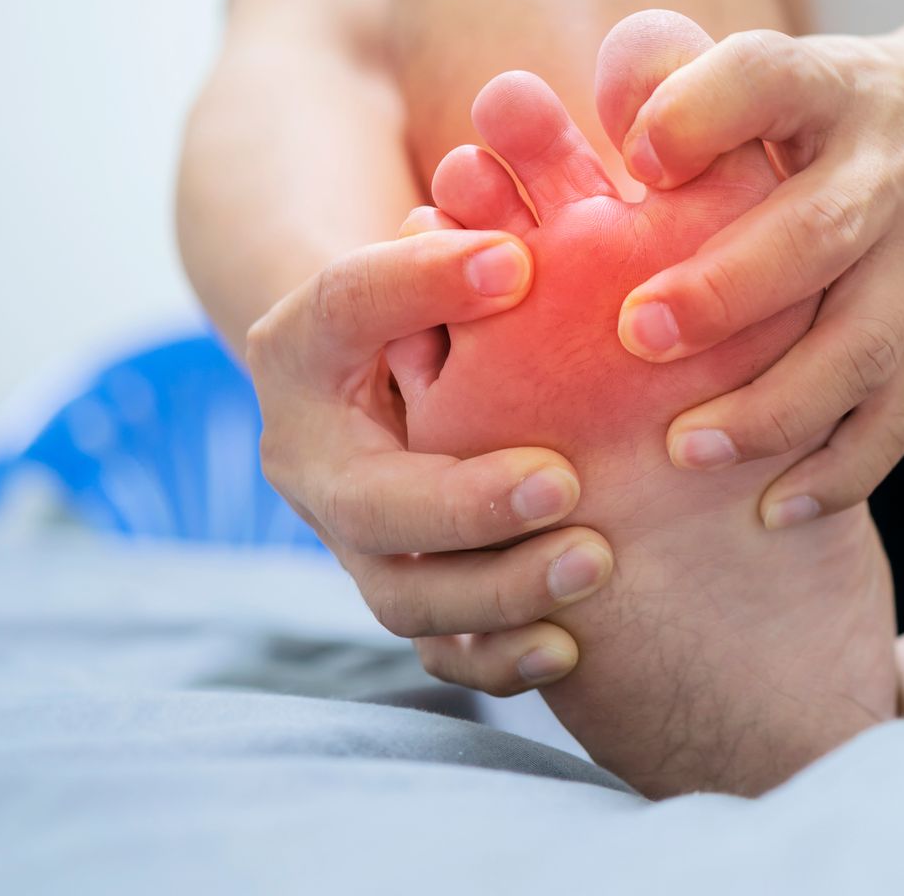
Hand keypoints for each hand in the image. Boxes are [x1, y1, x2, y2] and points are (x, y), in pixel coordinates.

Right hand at [246, 226, 611, 694]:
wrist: (403, 375)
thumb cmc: (444, 289)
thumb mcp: (447, 245)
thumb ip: (467, 244)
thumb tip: (516, 261)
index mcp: (307, 352)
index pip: (346, 308)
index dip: (421, 285)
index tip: (519, 265)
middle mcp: (317, 463)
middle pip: (373, 504)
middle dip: (466, 503)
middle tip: (565, 483)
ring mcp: (361, 544)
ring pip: (407, 597)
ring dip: (500, 589)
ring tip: (595, 561)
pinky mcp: (413, 595)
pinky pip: (442, 655)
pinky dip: (498, 660)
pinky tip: (570, 647)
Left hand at [600, 14, 903, 525]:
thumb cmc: (822, 114)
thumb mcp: (767, 73)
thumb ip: (676, 86)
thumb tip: (596, 121)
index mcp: (829, 89)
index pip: (770, 79)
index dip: (699, 115)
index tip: (633, 160)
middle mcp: (889, 172)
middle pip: (820, 232)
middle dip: (727, 291)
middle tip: (637, 335)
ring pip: (862, 345)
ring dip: (775, 406)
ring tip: (685, 449)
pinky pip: (898, 415)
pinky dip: (840, 471)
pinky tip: (772, 510)